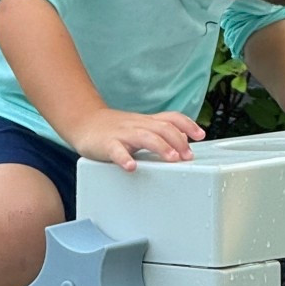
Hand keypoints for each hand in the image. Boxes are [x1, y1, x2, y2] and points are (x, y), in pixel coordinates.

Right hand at [70, 107, 203, 170]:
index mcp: (147, 122)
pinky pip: (116, 151)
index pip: (171, 118)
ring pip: (144, 136)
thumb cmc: (114, 129)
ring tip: (171, 158)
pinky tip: (131, 167)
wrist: (83, 122)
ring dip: (160, 147)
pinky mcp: (106, 144)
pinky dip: (124, 159)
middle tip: (187, 156)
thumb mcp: (140, 128)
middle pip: (162, 127)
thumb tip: (184, 141)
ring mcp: (122, 134)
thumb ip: (160, 133)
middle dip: (178, 141)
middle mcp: (138, 126)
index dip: (187, 125)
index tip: (200, 135)